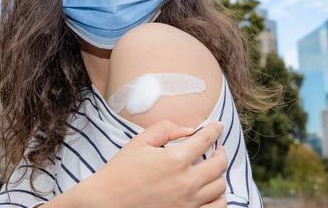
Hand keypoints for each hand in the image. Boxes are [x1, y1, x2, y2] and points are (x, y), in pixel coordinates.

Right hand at [82, 119, 227, 207]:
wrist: (106, 203)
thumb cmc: (120, 172)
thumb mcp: (139, 142)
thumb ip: (165, 129)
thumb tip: (189, 130)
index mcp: (176, 159)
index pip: (206, 139)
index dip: (214, 129)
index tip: (216, 127)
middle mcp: (187, 182)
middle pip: (219, 164)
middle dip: (221, 152)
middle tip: (217, 149)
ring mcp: (189, 203)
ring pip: (220, 187)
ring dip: (219, 175)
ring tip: (213, 170)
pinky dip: (218, 198)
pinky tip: (212, 192)